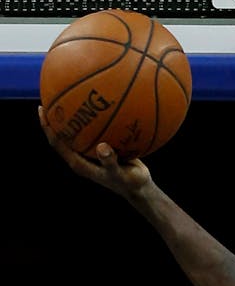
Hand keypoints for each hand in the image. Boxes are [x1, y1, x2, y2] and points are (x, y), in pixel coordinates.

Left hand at [38, 105, 152, 196]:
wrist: (141, 188)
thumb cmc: (129, 183)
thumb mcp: (121, 175)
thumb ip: (110, 162)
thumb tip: (102, 146)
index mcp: (79, 163)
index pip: (57, 143)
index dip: (48, 128)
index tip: (43, 110)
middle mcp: (82, 157)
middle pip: (62, 135)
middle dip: (55, 119)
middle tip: (50, 99)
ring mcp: (92, 153)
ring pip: (79, 132)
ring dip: (74, 117)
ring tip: (73, 97)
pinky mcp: (104, 149)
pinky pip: (97, 131)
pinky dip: (97, 119)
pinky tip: (104, 106)